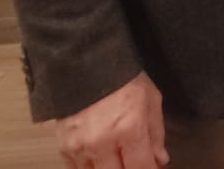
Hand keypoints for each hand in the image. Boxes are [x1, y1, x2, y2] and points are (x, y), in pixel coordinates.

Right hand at [52, 72, 167, 168]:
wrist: (86, 64)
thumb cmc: (125, 79)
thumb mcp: (151, 99)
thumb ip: (156, 133)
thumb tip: (160, 160)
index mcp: (129, 129)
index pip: (141, 167)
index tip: (151, 166)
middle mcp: (103, 143)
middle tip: (132, 160)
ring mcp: (80, 147)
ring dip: (108, 168)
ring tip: (116, 157)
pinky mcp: (64, 147)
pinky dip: (89, 167)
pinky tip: (99, 158)